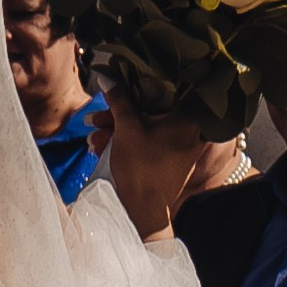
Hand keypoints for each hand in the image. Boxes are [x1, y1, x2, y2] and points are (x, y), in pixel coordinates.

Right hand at [95, 90, 218, 241]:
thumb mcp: (126, 128)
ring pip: (146, 129)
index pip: (160, 92)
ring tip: (94, 140)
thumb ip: (119, 100)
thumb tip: (107, 76)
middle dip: (117, 117)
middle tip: (94, 121)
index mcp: (188, 118)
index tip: (113, 93)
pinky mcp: (173, 160)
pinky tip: (104, 147)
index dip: (132, 91)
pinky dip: (129, 143)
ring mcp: (183, 147)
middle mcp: (192, 130)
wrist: (143, 210)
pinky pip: (149, 143)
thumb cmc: (140, 168)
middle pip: (149, 113)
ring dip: (117, 131)